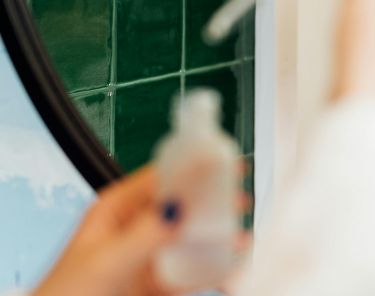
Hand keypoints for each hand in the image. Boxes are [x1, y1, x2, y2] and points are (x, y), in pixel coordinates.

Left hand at [33, 165, 250, 295]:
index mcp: (116, 210)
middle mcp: (134, 229)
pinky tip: (229, 266)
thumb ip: (146, 234)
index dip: (193, 167)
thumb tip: (179, 209)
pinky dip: (212, 268)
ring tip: (240, 235)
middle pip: (182, 205)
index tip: (222, 163)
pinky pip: (191, 272)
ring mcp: (147, 257)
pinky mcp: (156, 284)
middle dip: (213, 202)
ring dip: (217, 236)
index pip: (161, 176)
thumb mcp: (107, 260)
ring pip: (190, 238)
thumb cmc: (64, 295)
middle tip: (240, 199)